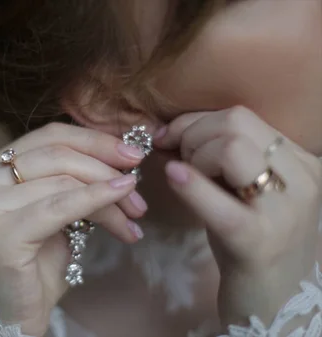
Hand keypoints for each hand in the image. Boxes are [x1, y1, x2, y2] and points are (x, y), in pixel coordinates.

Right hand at [0, 123, 145, 335]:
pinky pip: (60, 206)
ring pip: (64, 180)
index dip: (94, 140)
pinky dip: (96, 201)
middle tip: (139, 191)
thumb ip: (72, 182)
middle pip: (57, 155)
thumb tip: (120, 159)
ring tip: (134, 215)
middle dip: (106, 168)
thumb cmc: (33, 266)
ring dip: (109, 195)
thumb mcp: (53, 212)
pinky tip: (121, 209)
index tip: (132, 154)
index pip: (49, 137)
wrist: (10, 317)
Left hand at [155, 106, 321, 327]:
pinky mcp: (258, 240)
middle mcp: (302, 179)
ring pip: (231, 148)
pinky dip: (190, 184)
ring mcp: (284, 210)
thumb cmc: (251, 242)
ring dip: (193, 155)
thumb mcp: (245, 190)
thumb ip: (221, 157)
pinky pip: (218, 200)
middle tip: (176, 159)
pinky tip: (173, 177)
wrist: (274, 302)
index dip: (194, 121)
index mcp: (300, 161)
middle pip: (236, 122)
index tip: (167, 136)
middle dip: (191, 134)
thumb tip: (171, 130)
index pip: (241, 115)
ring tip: (184, 177)